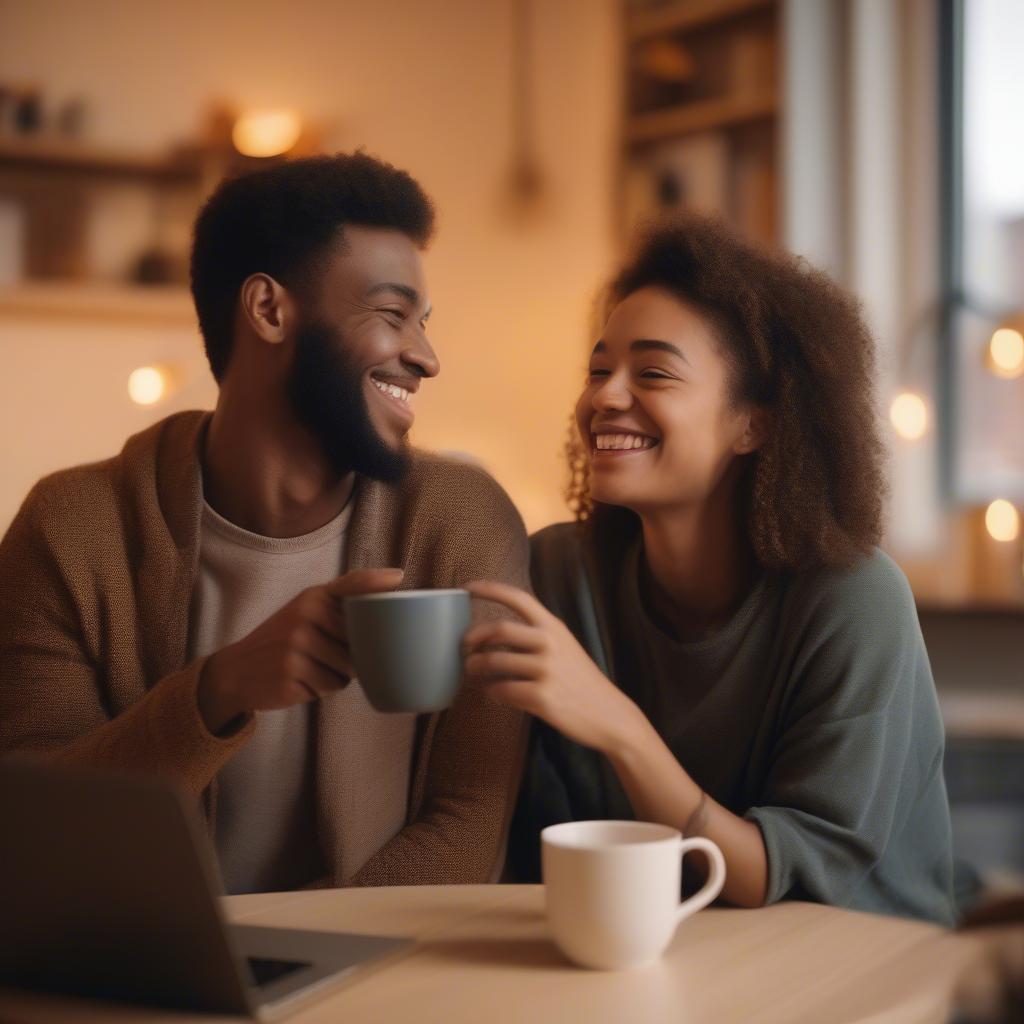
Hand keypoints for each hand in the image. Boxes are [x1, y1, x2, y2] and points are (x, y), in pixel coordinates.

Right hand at [197, 568, 403, 733]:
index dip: (374, 581)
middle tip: (325, 654)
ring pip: (348, 669)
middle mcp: (304, 614)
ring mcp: (295, 643)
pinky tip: (301, 681)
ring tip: (311, 668)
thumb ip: (340, 610)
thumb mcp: (305, 615)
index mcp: (313, 597)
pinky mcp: (290, 671)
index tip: (398, 578)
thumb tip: (389, 609)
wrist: (236, 671)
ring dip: (337, 676)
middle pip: (359, 642)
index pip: (350, 584)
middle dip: (352, 656)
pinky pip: (331, 687)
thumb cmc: (284, 643)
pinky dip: (323, 690)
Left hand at [462, 580, 641, 755]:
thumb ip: (536, 636)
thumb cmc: (581, 682)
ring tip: (471, 672)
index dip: (490, 589)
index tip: (467, 587)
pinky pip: (501, 691)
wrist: (609, 714)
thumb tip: (493, 637)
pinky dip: (490, 693)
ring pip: (494, 662)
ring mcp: (545, 670)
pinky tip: (492, 694)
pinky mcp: (541, 697)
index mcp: (554, 627)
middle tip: (464, 646)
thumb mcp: (565, 647)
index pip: (519, 598)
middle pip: (498, 629)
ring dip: (475, 667)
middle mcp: (549, 644)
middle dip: (472, 637)